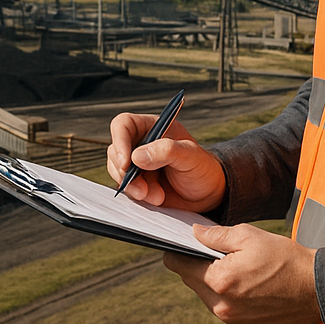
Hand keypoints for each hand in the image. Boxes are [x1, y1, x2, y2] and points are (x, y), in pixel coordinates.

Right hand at [107, 110, 225, 212]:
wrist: (209, 194)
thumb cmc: (203, 168)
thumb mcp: (190, 155)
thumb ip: (166, 151)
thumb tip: (136, 156)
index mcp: (153, 127)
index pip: (124, 125)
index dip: (120, 140)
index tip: (126, 162)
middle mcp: (141, 143)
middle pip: (115, 150)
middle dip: (126, 171)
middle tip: (143, 188)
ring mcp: (137, 164)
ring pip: (117, 171)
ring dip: (133, 186)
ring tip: (157, 196)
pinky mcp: (138, 183)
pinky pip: (126, 187)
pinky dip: (137, 195)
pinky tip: (156, 199)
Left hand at [164, 223, 320, 323]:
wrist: (317, 289)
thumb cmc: (285, 258)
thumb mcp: (249, 236)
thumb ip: (215, 235)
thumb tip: (194, 233)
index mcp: (219, 280)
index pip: (179, 265)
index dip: (178, 252)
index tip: (181, 245)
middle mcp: (222, 306)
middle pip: (192, 282)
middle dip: (199, 267)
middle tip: (217, 254)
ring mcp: (233, 322)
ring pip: (208, 298)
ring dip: (215, 284)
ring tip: (238, 271)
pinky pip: (226, 312)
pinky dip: (230, 299)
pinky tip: (248, 287)